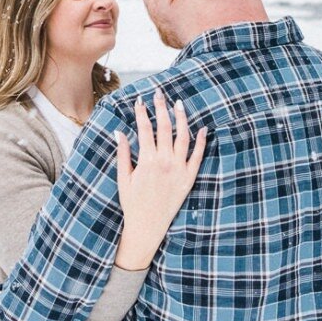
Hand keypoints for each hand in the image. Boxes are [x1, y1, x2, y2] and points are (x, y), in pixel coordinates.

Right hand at [113, 88, 209, 269]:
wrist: (147, 227)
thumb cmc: (132, 203)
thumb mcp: (123, 177)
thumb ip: (123, 153)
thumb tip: (119, 132)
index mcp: (147, 161)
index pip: (145, 129)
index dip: (142, 112)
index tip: (140, 100)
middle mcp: (165, 163)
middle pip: (165, 128)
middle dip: (161, 108)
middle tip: (159, 94)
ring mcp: (179, 170)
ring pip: (184, 137)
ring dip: (181, 118)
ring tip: (179, 104)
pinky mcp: (189, 178)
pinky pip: (198, 156)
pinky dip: (201, 141)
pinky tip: (202, 128)